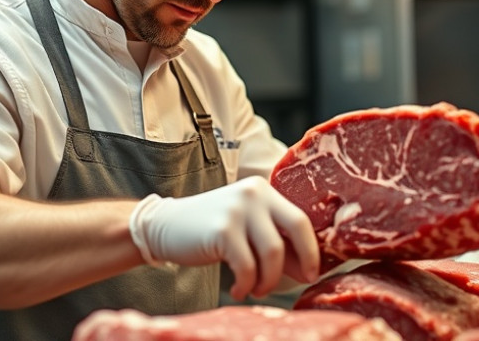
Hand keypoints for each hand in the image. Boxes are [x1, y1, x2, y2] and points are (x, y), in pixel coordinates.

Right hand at [128, 176, 318, 299]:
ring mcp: (237, 209)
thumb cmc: (211, 231)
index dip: (312, 248)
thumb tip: (308, 269)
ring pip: (273, 252)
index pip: (301, 217)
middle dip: (305, 258)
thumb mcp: (247, 230)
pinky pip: (247, 266)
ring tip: (256, 289)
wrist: (165, 226)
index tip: (312, 270)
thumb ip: (276, 243)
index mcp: (264, 190)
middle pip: (297, 227)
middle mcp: (254, 193)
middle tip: (302, 279)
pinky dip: (246, 284)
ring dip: (269, 280)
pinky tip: (238, 289)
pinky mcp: (222, 230)